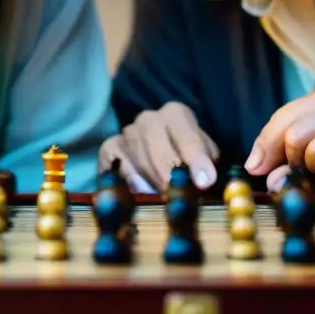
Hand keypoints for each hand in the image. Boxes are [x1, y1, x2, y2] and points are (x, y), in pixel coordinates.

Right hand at [99, 102, 219, 192]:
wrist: (164, 159)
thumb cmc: (189, 160)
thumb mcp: (204, 159)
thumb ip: (205, 165)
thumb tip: (204, 180)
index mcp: (176, 114)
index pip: (186, 134)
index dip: (195, 157)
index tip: (204, 180)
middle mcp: (149, 119)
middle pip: (156, 143)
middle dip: (169, 172)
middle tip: (178, 196)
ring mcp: (127, 133)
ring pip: (136, 157)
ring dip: (151, 181)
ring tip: (164, 199)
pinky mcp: (109, 150)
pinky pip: (113, 164)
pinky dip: (125, 179)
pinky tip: (138, 192)